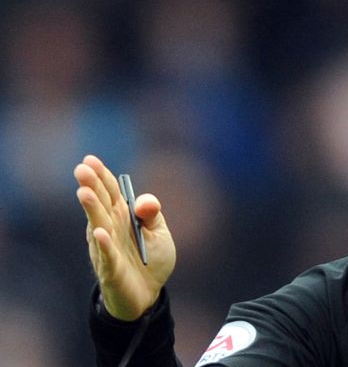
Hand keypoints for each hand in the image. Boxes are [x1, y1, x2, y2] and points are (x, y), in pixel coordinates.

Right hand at [74, 155, 176, 320]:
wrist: (149, 294)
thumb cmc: (151, 259)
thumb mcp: (159, 232)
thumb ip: (152, 213)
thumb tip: (143, 201)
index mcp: (121, 216)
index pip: (109, 191)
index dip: (101, 176)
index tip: (90, 159)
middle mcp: (110, 229)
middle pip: (100, 204)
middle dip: (91, 186)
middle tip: (81, 169)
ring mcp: (107, 248)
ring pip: (99, 225)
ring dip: (92, 209)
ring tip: (84, 193)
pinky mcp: (111, 269)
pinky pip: (107, 255)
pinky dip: (104, 244)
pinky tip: (100, 233)